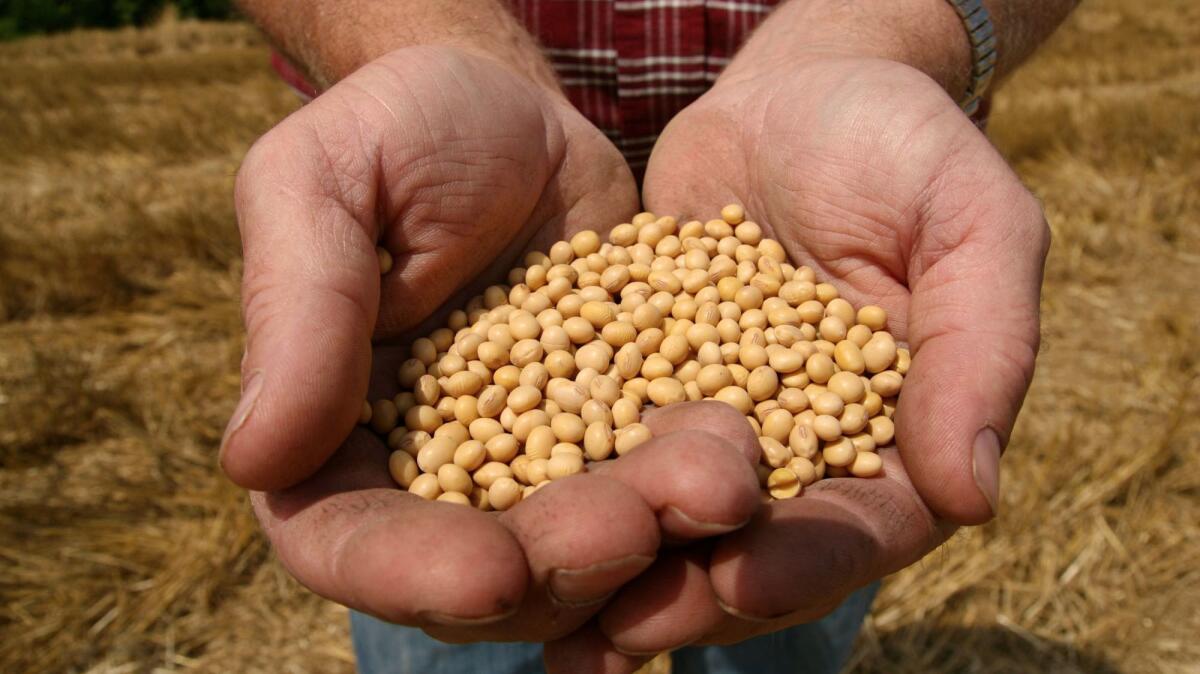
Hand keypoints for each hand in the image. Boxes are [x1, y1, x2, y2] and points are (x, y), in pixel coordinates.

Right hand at [222, 46, 763, 643]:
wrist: (518, 106)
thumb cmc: (401, 129)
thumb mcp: (328, 185)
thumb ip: (297, 314)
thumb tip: (256, 460)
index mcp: (333, 434)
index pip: (348, 541)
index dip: (410, 572)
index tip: (488, 569)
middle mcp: (435, 474)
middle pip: (485, 573)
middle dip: (562, 563)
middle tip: (637, 523)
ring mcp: (537, 462)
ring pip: (588, 548)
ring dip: (654, 537)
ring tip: (719, 479)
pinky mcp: (619, 431)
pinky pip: (659, 481)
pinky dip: (699, 486)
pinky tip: (746, 460)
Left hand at [546, 56, 1047, 667]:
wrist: (798, 94)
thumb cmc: (902, 146)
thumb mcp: (969, 224)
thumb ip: (982, 350)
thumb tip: (975, 499)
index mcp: (891, 439)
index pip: (859, 528)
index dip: (805, 562)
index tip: (741, 579)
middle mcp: (798, 454)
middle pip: (750, 548)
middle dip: (686, 592)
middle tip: (614, 634)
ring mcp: (711, 426)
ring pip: (665, 518)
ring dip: (612, 570)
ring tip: (549, 619)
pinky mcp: (637, 386)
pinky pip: (598, 443)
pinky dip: (558, 486)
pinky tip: (496, 521)